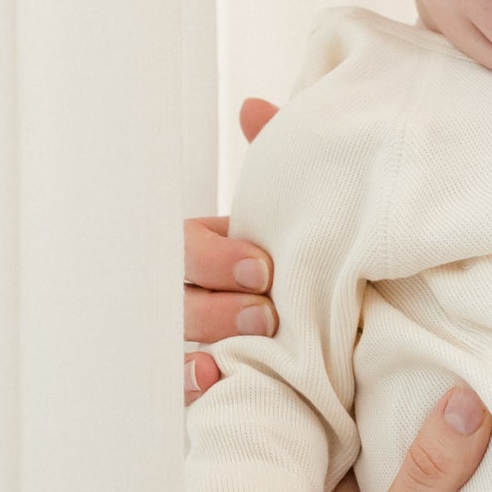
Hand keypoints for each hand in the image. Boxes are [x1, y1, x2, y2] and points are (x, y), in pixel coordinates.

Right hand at [183, 97, 278, 402]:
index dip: (214, 256)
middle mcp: (182, 288)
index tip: (262, 267)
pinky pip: (179, 383)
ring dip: (205, 343)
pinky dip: (192, 383)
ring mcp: (185, 332)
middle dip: (216, 305)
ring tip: (244, 349)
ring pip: (172, 340)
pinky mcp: (199, 372)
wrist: (318, 302)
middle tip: (265, 312)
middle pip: (173, 298)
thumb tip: (253, 108)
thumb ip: (272, 157)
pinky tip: (213, 379)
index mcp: (197, 244)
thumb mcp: (282, 204)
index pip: (181, 244)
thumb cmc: (287, 244)